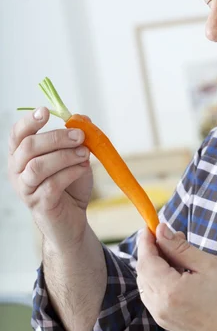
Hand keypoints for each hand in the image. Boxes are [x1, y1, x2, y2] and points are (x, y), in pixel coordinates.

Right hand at [7, 107, 92, 250]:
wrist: (73, 219)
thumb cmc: (70, 186)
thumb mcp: (76, 158)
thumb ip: (77, 138)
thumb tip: (82, 118)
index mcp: (21, 156)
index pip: (17, 134)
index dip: (29, 121)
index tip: (46, 111)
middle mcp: (17, 172)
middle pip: (28, 147)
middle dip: (56, 138)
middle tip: (79, 136)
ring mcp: (26, 189)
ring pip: (38, 166)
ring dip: (64, 156)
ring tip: (84, 154)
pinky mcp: (39, 205)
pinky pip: (52, 185)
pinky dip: (71, 172)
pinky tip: (83, 168)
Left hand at [136, 224, 216, 330]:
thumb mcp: (208, 264)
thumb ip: (180, 247)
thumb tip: (161, 231)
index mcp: (169, 291)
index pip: (146, 260)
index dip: (146, 241)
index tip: (150, 225)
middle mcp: (159, 307)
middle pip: (143, 272)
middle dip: (151, 251)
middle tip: (168, 236)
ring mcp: (161, 317)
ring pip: (146, 284)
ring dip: (154, 266)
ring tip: (175, 253)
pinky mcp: (167, 322)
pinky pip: (152, 296)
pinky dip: (157, 280)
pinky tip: (174, 272)